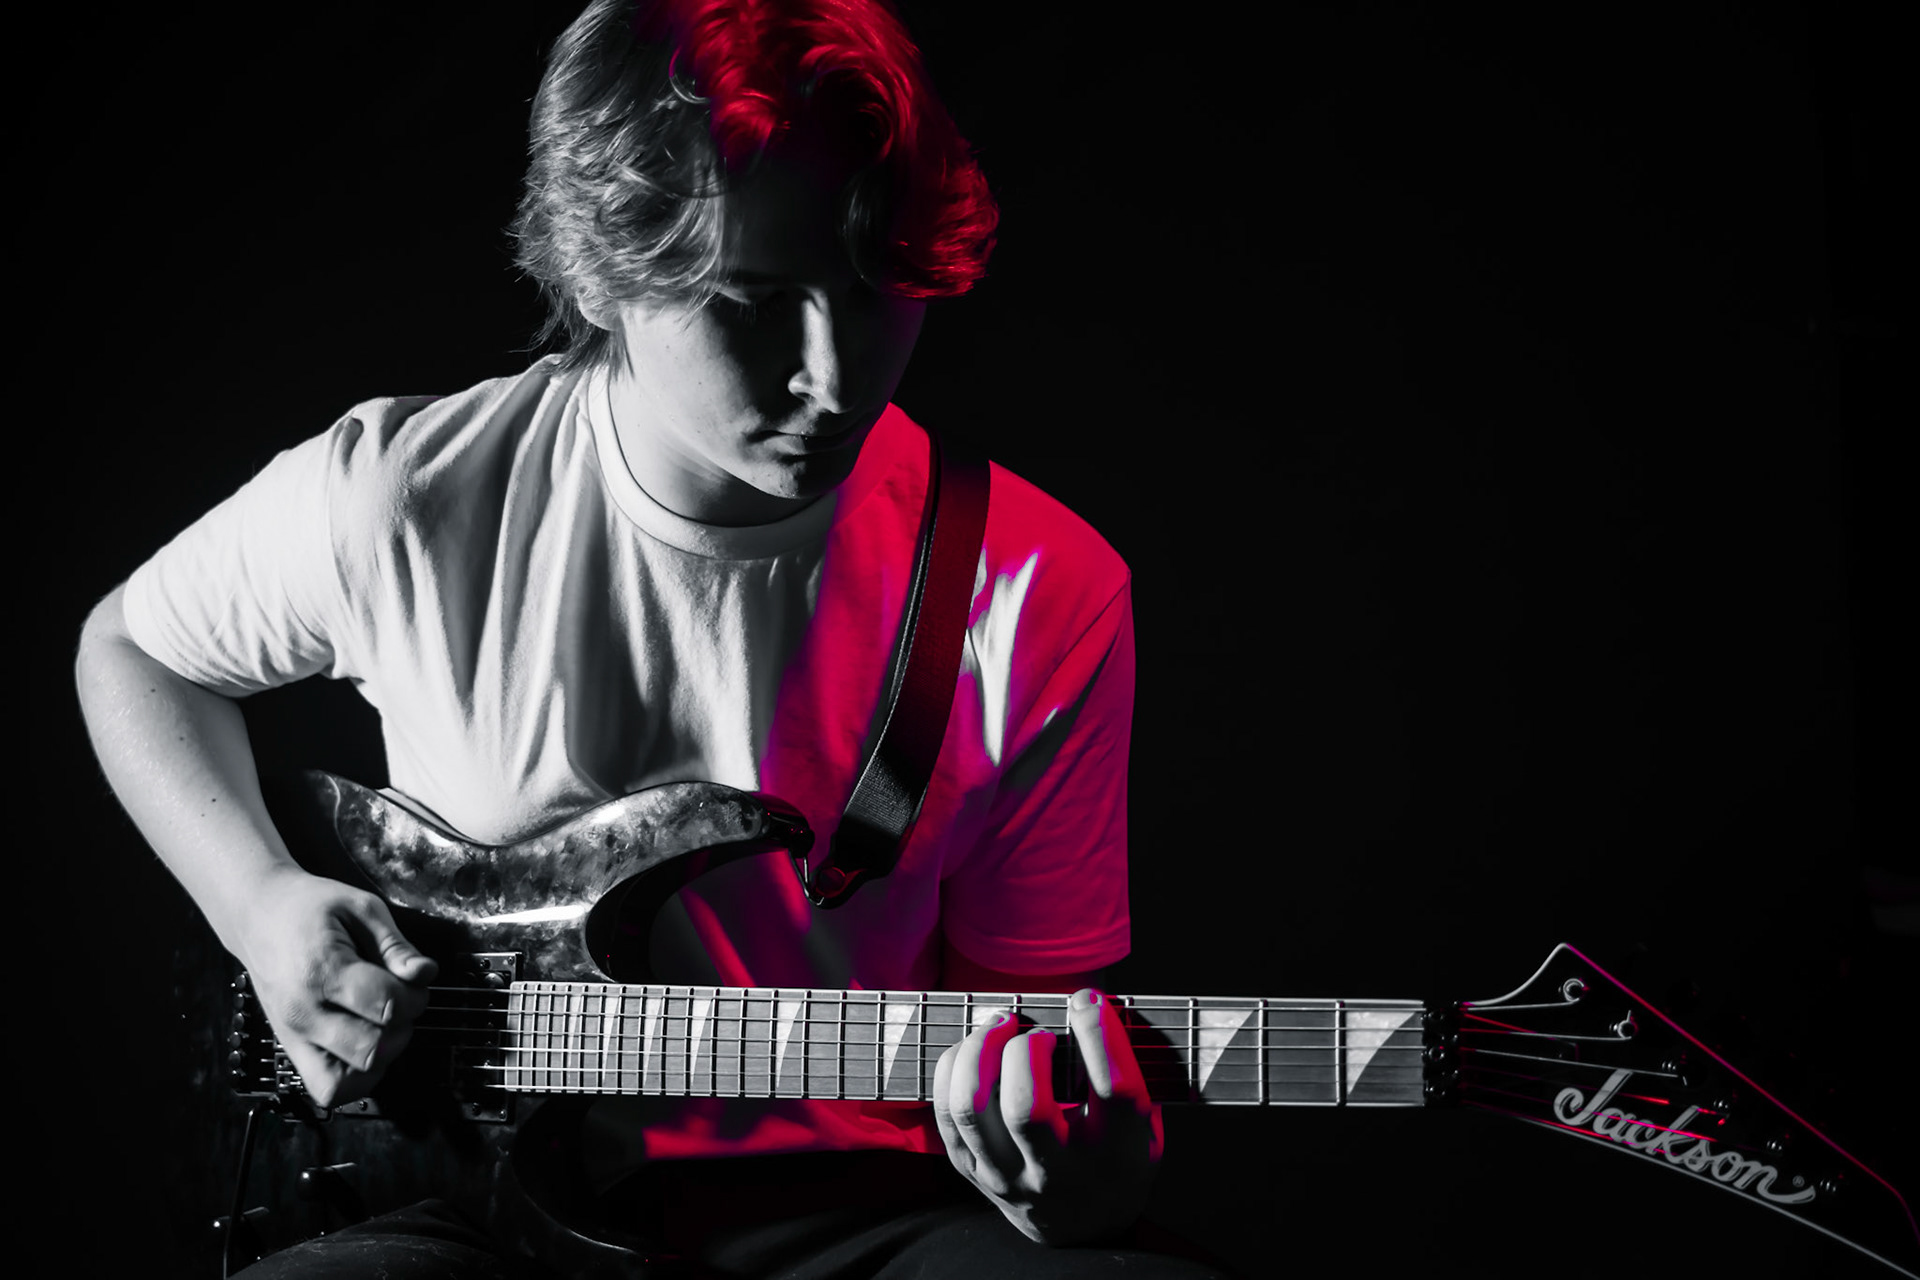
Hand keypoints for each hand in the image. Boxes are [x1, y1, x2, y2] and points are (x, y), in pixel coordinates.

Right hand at [231, 865, 436, 1106]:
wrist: (258, 916)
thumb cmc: (310, 909)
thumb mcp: (361, 908)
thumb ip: (396, 946)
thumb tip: (425, 975)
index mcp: (322, 972)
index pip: (386, 1006)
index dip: (415, 996)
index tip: (412, 980)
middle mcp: (304, 1013)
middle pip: (372, 1051)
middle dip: (401, 1028)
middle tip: (397, 1002)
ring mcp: (293, 1037)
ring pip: (346, 1084)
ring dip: (379, 1058)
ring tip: (379, 1024)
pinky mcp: (290, 1050)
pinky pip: (326, 1089)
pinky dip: (355, 1077)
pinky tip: (364, 1043)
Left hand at [933, 988, 1163, 1245]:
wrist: (1082, 1230)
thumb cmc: (1116, 1160)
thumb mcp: (1146, 1129)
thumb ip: (1129, 1075)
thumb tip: (1092, 1005)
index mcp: (1119, 1155)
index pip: (1113, 1090)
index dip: (1098, 1034)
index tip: (1086, 1001)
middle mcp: (1061, 1173)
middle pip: (1027, 1106)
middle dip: (1025, 1051)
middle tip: (1035, 1031)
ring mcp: (1010, 1177)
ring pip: (975, 1109)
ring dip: (980, 1052)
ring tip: (999, 1026)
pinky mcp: (974, 1173)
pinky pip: (948, 1116)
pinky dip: (953, 1070)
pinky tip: (973, 1051)